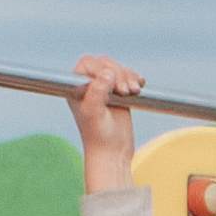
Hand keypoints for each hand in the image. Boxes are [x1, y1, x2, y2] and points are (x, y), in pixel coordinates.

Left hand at [68, 51, 144, 178]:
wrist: (112, 151)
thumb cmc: (98, 136)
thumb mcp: (94, 113)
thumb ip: (97, 91)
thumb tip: (107, 73)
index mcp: (76, 87)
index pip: (88, 64)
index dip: (102, 68)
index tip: (113, 84)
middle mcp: (88, 85)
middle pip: (105, 63)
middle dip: (118, 73)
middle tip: (125, 91)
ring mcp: (104, 88)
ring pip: (118, 69)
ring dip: (128, 76)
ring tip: (134, 92)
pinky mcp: (119, 93)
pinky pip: (127, 77)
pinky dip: (135, 79)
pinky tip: (139, 86)